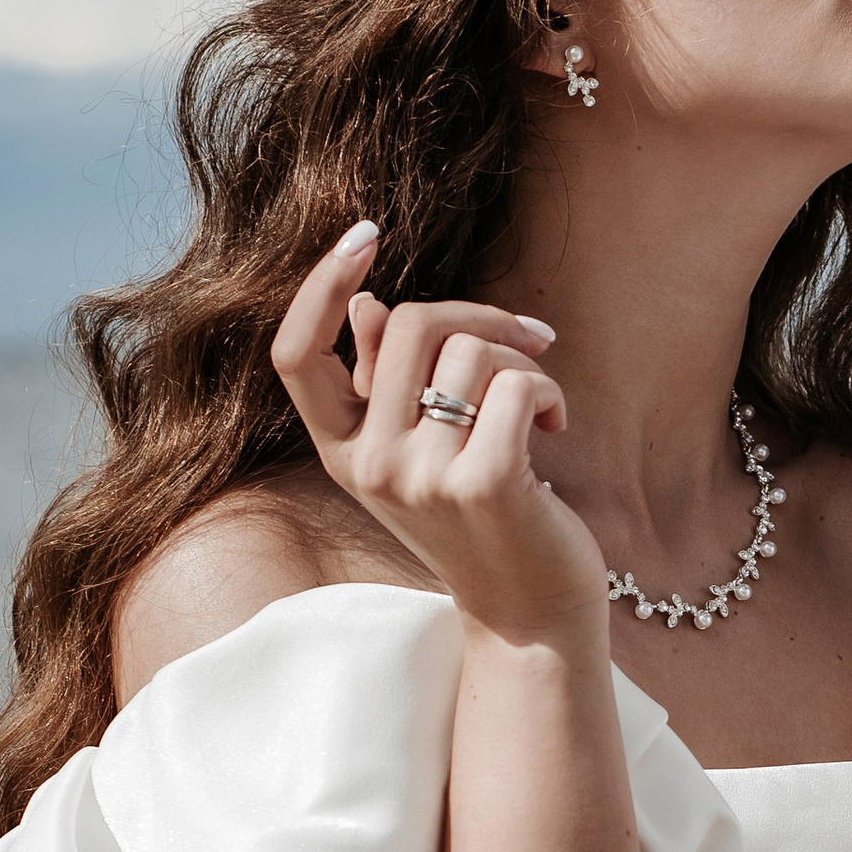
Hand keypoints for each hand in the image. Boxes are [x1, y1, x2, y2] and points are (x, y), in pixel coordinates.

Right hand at [271, 223, 605, 644]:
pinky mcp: (483, 484)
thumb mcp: (418, 452)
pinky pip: (517, 384)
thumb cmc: (481, 520)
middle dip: (477, 316)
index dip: (322, 285)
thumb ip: (388, 382)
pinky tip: (557, 425)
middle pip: (407, 324)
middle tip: (526, 343)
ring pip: (471, 351)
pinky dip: (549, 390)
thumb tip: (369, 305)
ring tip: (540, 407)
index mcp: (341, 451)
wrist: (529, 616)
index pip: (295, 354)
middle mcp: (368, 465)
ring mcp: (421, 478)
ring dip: (525, 362)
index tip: (367, 235)